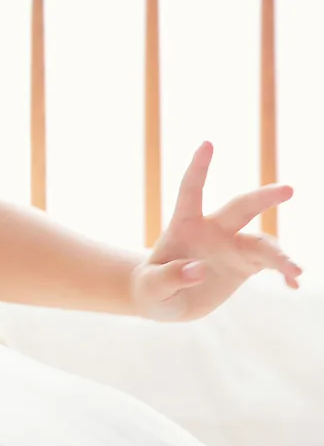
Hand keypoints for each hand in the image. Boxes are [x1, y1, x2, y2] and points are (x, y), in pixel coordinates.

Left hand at [131, 141, 303, 321]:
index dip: (198, 168)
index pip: (191, 191)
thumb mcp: (151, 288)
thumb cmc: (152, 289)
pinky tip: (294, 284)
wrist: (166, 301)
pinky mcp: (245, 264)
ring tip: (294, 271)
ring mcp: (232, 246)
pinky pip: (271, 263)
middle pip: (240, 208)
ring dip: (279, 255)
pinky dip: (284, 272)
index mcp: (184, 226)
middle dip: (263, 197)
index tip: (206, 144)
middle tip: (288, 189)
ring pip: (262, 241)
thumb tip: (199, 270)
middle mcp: (213, 230)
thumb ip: (169, 277)